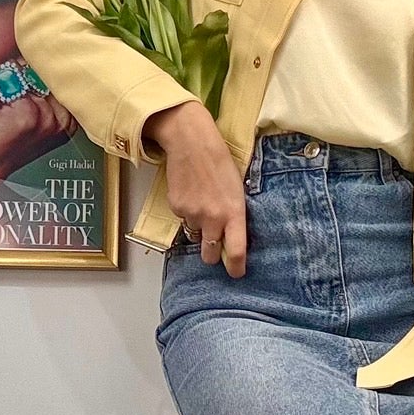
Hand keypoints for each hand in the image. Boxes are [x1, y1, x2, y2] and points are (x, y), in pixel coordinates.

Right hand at [145, 102, 247, 276]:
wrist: (191, 141)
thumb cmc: (220, 161)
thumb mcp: (237, 188)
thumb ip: (235, 214)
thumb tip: (231, 235)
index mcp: (234, 212)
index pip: (237, 251)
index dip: (237, 267)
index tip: (237, 273)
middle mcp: (213, 218)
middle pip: (210, 255)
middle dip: (212, 254)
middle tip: (214, 244)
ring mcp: (192, 214)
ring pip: (194, 235)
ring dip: (199, 227)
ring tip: (202, 202)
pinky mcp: (176, 208)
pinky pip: (182, 219)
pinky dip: (186, 212)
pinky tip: (191, 192)